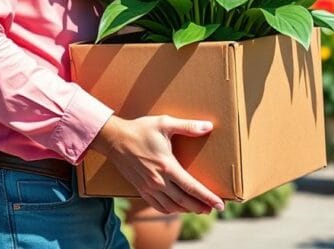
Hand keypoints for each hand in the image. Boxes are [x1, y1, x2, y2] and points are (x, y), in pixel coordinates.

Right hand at [90, 114, 223, 213]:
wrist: (114, 139)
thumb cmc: (140, 130)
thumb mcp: (164, 123)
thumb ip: (188, 126)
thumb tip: (208, 126)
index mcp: (167, 166)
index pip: (192, 187)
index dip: (207, 197)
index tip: (220, 204)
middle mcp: (158, 181)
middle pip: (184, 201)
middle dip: (201, 206)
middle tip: (213, 208)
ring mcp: (148, 187)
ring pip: (172, 207)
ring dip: (187, 209)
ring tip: (198, 208)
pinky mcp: (141, 189)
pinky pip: (158, 206)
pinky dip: (170, 210)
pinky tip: (177, 208)